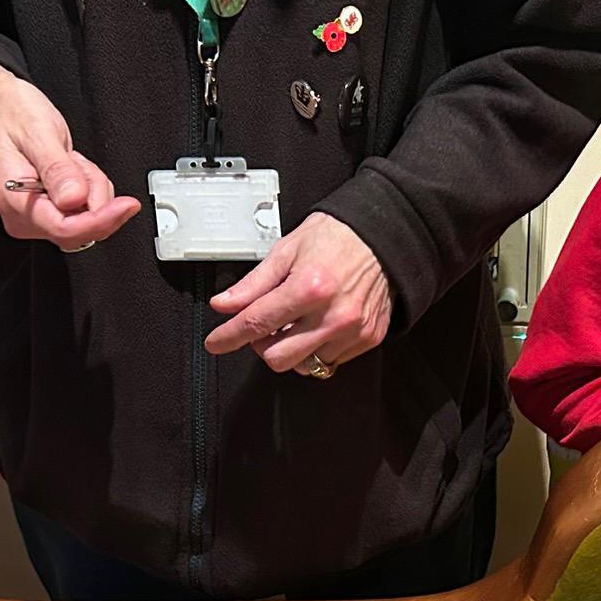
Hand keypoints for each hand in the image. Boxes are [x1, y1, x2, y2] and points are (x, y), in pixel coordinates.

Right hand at [0, 62, 140, 251]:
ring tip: (70, 159)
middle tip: (79, 162)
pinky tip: (72, 167)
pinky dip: (88, 187)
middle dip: (93, 195)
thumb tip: (75, 199)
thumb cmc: (11, 114)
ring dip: (91, 187)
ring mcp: (34, 215)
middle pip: (79, 228)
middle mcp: (22, 215)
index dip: (99, 220)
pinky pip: (82, 210)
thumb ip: (57, 170)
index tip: (125, 206)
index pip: (64, 229)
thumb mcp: (38, 133)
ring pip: (85, 218)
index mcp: (14, 200)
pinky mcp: (47, 210)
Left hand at [204, 211, 393, 374]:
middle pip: (278, 357)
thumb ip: (253, 283)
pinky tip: (319, 325)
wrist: (384, 237)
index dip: (229, 336)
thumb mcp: (287, 250)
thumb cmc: (337, 237)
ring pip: (304, 364)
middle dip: (262, 345)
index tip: (216, 343)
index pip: (256, 323)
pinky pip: (331, 361)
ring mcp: (353, 330)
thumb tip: (224, 304)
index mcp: (309, 287)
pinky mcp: (369, 338)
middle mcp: (333, 314)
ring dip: (292, 347)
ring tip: (297, 322)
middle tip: (265, 326)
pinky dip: (318, 348)